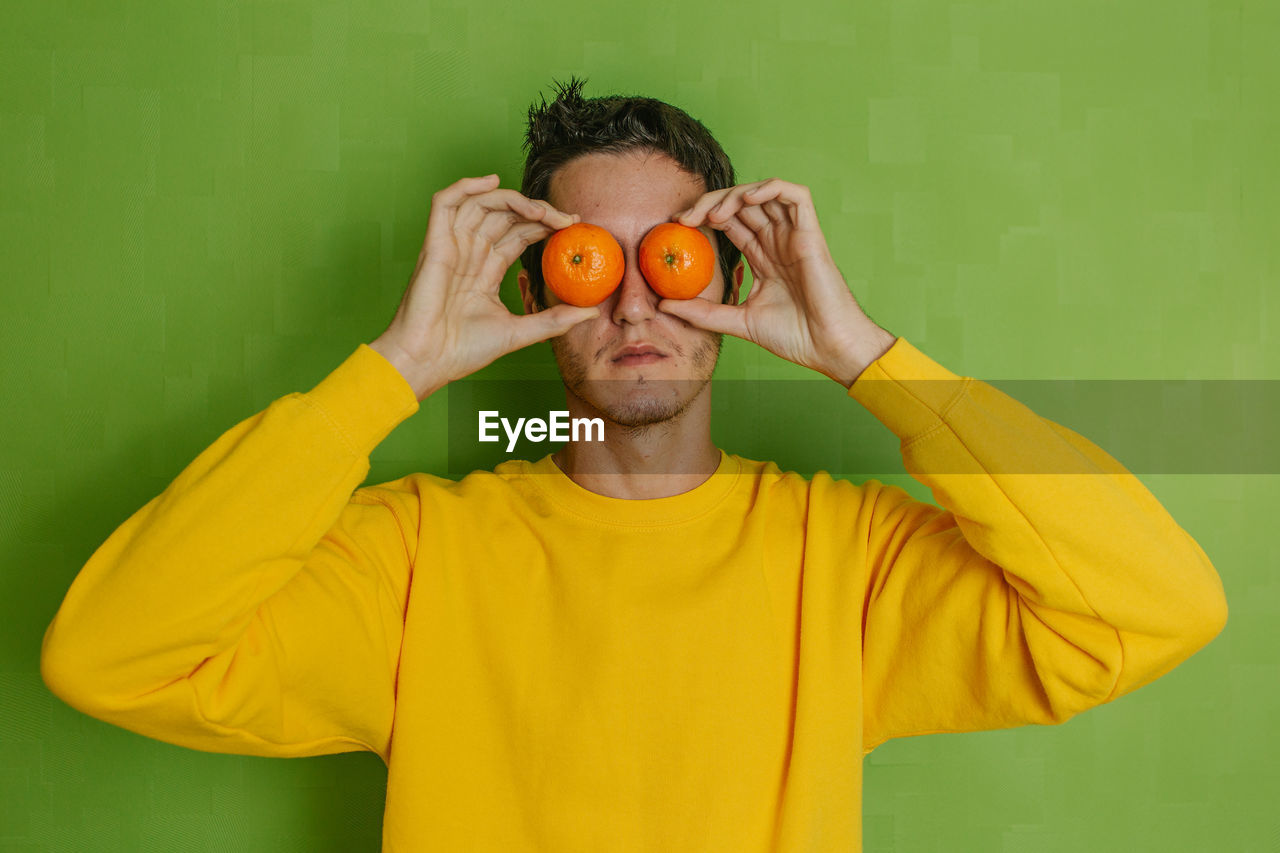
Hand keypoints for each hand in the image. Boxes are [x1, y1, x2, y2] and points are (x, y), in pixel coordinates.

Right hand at [370, 174, 600, 399]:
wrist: (428, 361)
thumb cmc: (463, 351)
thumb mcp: (519, 332)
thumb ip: (554, 320)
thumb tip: (591, 311)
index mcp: (485, 271)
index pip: (518, 234)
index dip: (543, 225)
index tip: (572, 225)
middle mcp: (469, 254)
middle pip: (505, 217)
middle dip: (537, 212)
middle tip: (566, 219)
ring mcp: (451, 246)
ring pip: (482, 204)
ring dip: (513, 200)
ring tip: (541, 210)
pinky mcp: (434, 244)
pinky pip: (445, 203)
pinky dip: (465, 186)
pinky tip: (492, 181)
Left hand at [659, 178, 894, 385]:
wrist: (828, 347)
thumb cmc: (794, 336)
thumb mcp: (737, 322)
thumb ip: (704, 312)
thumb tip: (664, 305)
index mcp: (763, 256)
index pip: (729, 222)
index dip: (703, 216)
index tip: (677, 226)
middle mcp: (778, 241)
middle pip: (741, 204)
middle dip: (711, 203)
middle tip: (685, 218)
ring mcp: (794, 235)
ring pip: (764, 194)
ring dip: (735, 195)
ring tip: (712, 213)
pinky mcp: (811, 234)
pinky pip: (795, 196)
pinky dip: (770, 188)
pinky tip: (746, 201)